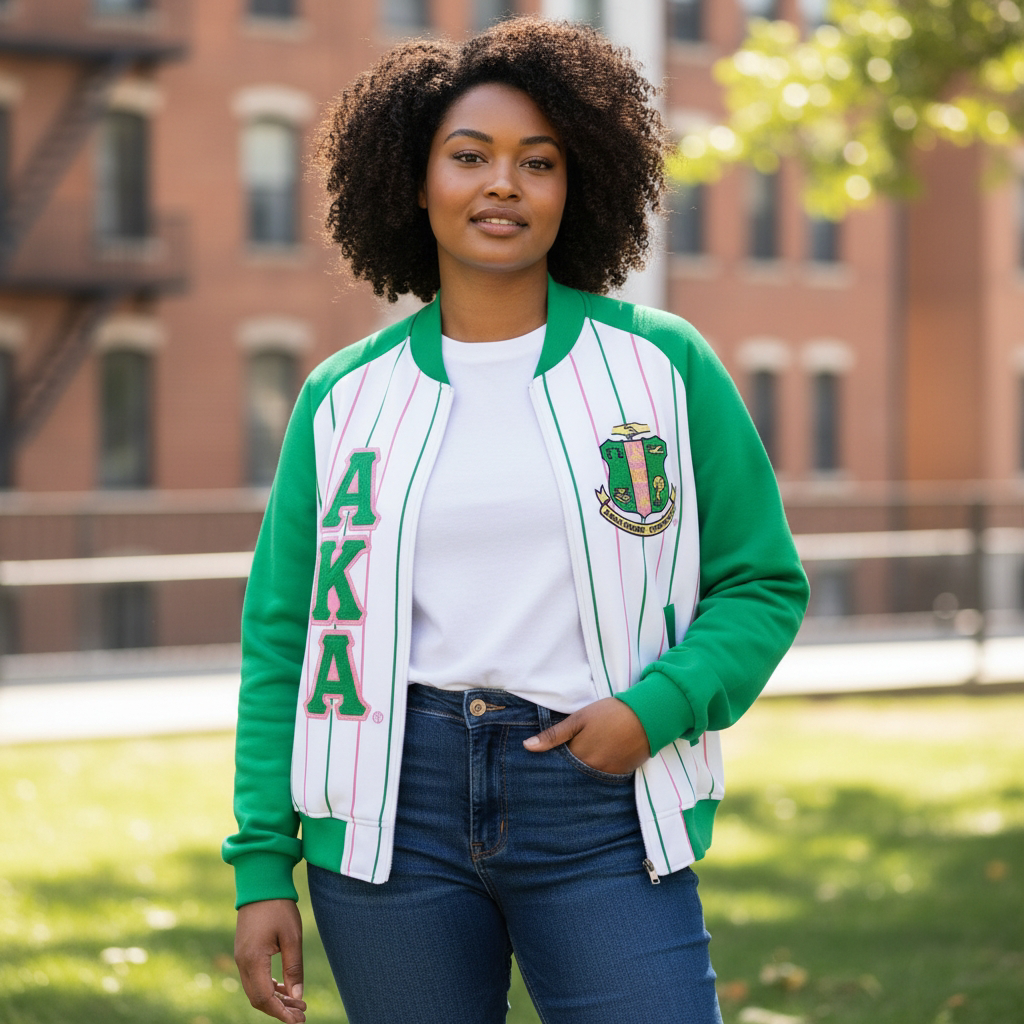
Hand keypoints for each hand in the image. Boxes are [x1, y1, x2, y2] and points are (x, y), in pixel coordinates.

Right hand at [235, 899, 306, 1022]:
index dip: (281, 1013)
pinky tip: (284, 988)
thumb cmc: (279, 907)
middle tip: (301, 1015)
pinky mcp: (245, 951)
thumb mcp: (292, 937)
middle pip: (258, 999)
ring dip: (275, 999)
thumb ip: (294, 968)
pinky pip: (254, 978)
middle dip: (279, 1010)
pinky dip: (268, 987)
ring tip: (297, 1004)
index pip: (265, 998)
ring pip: (255, 990)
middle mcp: (243, 962)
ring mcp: (241, 957)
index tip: (298, 1021)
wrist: (261, 882)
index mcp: (253, 960)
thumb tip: (298, 996)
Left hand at [523, 697, 650, 774]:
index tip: (540, 766)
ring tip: (576, 765)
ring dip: (580, 774)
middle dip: (563, 774)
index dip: (549, 765)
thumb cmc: (610, 713)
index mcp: (579, 756)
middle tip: (557, 768)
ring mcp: (608, 774)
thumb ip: (554, 735)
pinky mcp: (621, 774)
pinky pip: (603, 778)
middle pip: (571, 777)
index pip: (557, 768)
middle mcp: (592, 770)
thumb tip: (527, 746)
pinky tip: (594, 765)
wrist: (648, 716)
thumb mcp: (579, 719)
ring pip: (587, 778)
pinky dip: (596, 774)